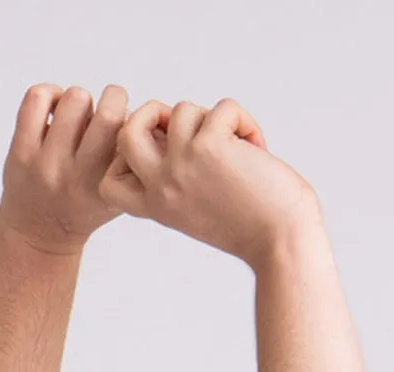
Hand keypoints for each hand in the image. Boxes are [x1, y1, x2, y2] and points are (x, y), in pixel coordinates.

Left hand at [0, 83, 130, 256]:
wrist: (40, 234)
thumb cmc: (85, 207)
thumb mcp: (118, 197)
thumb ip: (132, 164)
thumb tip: (146, 119)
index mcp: (106, 187)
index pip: (131, 136)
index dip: (133, 120)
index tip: (126, 127)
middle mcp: (77, 177)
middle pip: (108, 114)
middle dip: (114, 99)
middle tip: (107, 109)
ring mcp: (46, 164)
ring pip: (75, 98)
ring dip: (81, 99)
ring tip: (78, 115)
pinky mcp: (20, 151)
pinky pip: (37, 97)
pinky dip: (51, 92)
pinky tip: (56, 108)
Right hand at [98, 97, 318, 266]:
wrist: (283, 242)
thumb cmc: (252, 226)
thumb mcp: (200, 207)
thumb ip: (179, 177)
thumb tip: (173, 122)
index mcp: (157, 207)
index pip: (110, 182)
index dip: (126, 156)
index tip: (159, 153)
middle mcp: (161, 187)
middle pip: (125, 131)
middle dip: (152, 113)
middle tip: (187, 125)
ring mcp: (181, 165)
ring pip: (181, 109)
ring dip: (213, 118)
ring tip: (238, 146)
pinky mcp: (208, 145)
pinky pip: (222, 108)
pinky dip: (244, 121)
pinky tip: (258, 149)